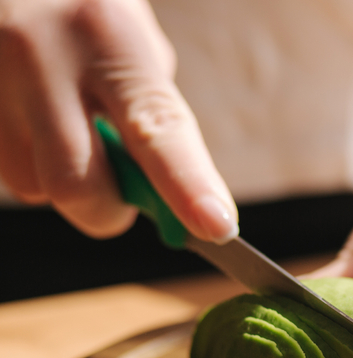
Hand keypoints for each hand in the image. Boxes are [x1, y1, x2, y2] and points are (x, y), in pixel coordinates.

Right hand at [0, 0, 235, 240]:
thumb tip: (168, 197)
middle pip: (76, 184)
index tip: (218, 227)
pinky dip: (30, 163)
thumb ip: (150, 113)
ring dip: (62, 182)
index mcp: (106, 35)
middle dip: (107, 211)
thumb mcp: (132, 39)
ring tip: (66, 128)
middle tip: (121, 198)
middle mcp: (40, 56)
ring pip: (33, 186)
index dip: (189, 187)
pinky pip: (5, 170)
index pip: (155, 130)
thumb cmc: (86, 10)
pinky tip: (33, 118)